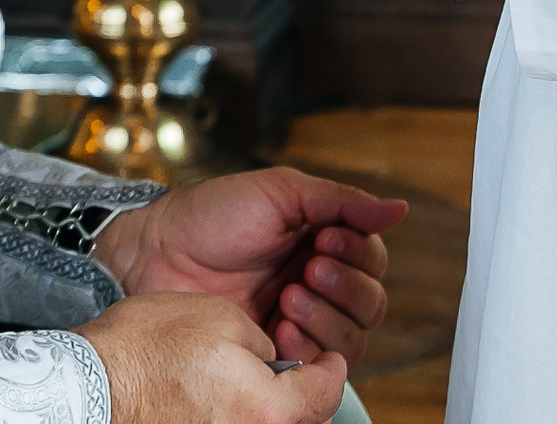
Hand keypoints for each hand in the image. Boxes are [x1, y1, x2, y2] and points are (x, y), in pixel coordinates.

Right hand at [76, 292, 349, 423]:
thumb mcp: (220, 317)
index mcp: (269, 411)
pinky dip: (239, 419)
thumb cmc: (146, 349)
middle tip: (298, 373)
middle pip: (304, 423)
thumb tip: (274, 363)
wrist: (86, 387)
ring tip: (254, 385)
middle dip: (305, 398)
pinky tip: (224, 402)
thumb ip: (264, 344)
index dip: (332, 369)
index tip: (330, 358)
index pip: (326, 394)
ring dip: (271, 412)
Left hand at [93, 166, 405, 363]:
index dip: (358, 253)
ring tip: (287, 298)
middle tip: (307, 271)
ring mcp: (299, 321)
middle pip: (371, 304)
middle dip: (344, 288)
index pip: (373, 259)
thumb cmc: (212, 215)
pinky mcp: (276, 351)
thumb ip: (342, 202)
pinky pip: (318, 364)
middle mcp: (318, 283)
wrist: (158, 253)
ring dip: (325, 319)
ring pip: (351, 338)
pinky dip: (306, 347)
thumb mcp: (281, 193)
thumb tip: (398, 209)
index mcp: (324, 240)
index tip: (324, 240)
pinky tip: (277, 328)